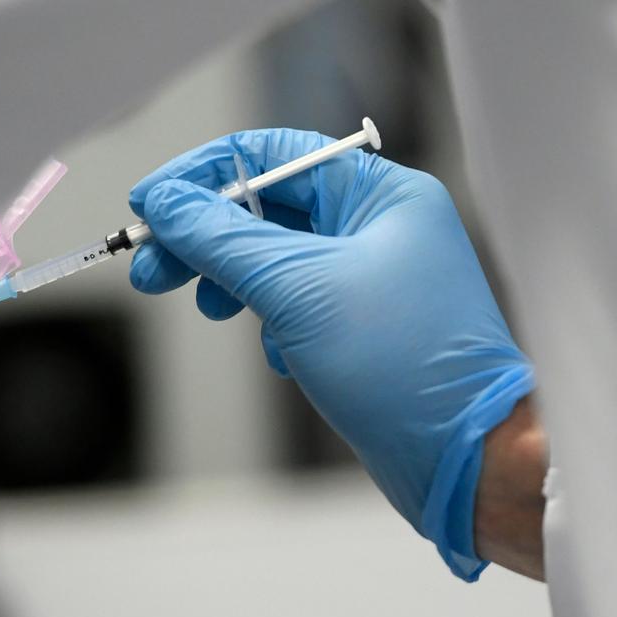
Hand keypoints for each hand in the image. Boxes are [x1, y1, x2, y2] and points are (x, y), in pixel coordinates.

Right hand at [129, 128, 532, 579]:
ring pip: (274, 258)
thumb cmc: (404, 366)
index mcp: (380, 194)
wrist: (466, 461)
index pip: (272, 154)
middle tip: (152, 268)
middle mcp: (377, 225)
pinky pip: (292, 301)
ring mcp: (370, 276)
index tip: (150, 203)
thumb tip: (166, 202)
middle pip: (264, 209)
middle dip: (203, 238)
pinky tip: (278, 353)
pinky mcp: (359, 323)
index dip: (202, 174)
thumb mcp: (296, 289)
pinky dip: (269, 320)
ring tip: (209, 309)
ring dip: (229, 280)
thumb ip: (222, 238)